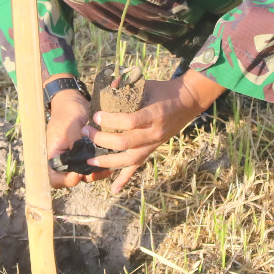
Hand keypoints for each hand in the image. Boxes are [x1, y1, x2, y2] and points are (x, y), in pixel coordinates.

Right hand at [46, 90, 112, 187]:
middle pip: (71, 179)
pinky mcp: (84, 153)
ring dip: (96, 173)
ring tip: (109, 167)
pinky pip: (91, 165)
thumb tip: (84, 163)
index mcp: (53, 155)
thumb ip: (76, 146)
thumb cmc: (67, 112)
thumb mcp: (70, 128)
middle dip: (86, 177)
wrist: (72, 100)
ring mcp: (74, 157)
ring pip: (84, 174)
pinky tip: (110, 163)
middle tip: (100, 170)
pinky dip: (100, 166)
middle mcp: (63, 159)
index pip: (55, 178)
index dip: (66, 180)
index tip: (79, 173)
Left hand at [85, 70, 225, 192]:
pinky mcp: (153, 150)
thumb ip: (127, 85)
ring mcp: (154, 144)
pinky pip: (138, 166)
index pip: (129, 122)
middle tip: (86, 132)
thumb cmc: (164, 90)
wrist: (187, 102)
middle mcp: (154, 132)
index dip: (110, 120)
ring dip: (108, 161)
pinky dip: (125, 178)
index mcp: (154, 114)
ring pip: (129, 159)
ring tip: (90, 161)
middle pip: (125, 142)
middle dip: (101, 139)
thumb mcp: (148, 84)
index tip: (95, 116)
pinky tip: (114, 189)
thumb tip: (108, 84)